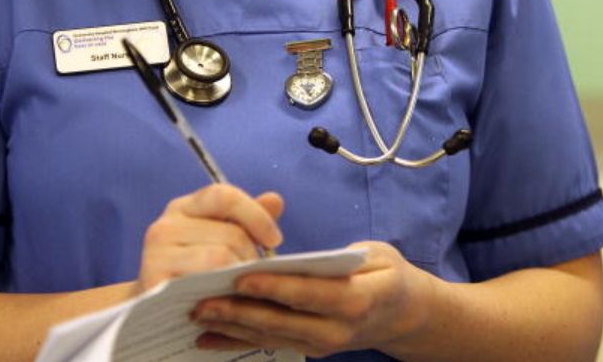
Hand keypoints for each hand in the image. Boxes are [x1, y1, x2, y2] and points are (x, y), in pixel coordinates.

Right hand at [137, 184, 283, 291]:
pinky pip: (204, 282)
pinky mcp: (154, 282)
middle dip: (251, 257)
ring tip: (239, 290)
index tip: (275, 240)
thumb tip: (275, 200)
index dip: (256, 216)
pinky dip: (223, 293)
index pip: (224, 196)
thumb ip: (247, 221)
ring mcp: (155, 254)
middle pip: (231, 233)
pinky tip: (226, 301)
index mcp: (183, 209)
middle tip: (253, 277)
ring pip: (220, 257)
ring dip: (240, 277)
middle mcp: (165, 226)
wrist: (153, 315)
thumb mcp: (219, 242)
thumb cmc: (194, 275)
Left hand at [191, 241, 434, 357]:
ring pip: (271, 336)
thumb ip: (341, 257)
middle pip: (283, 321)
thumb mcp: (377, 255)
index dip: (276, 288)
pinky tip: (208, 339)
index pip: (311, 293)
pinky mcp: (308, 348)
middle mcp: (338, 329)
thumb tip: (300, 258)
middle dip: (240, 313)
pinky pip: (268, 345)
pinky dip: (236, 342)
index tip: (242, 278)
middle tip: (204, 302)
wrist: (404, 316)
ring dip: (231, 328)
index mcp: (358, 299)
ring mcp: (321, 344)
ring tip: (199, 316)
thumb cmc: (387, 275)